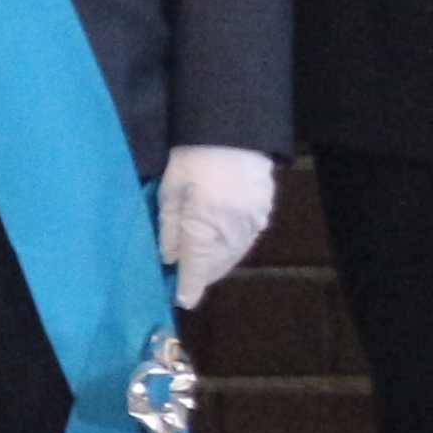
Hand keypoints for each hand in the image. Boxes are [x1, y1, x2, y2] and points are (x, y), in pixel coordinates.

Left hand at [156, 143, 279, 310]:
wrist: (234, 132)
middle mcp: (233, 230)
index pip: (196, 266)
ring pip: (233, 256)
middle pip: (217, 265)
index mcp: (205, 224)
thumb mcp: (170, 190)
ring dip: (217, 265)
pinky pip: (245, 242)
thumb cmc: (193, 157)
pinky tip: (218, 249)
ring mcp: (253, 223)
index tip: (182, 300)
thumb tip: (169, 258)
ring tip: (200, 268)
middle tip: (184, 281)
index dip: (188, 286)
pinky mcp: (263, 214)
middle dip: (201, 275)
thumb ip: (169, 227)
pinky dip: (230, 250)